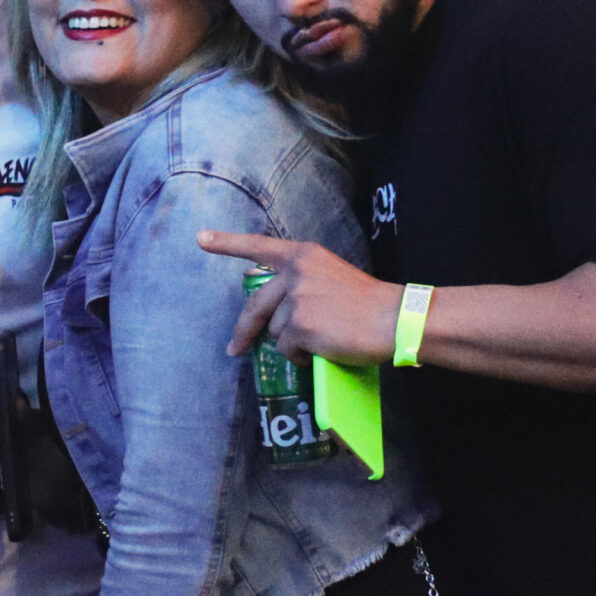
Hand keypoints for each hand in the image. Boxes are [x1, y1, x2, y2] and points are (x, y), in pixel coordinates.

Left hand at [196, 230, 400, 365]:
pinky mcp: (301, 326)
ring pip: (275, 331)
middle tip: (235, 348)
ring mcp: (297, 300)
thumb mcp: (329, 276)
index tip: (200, 238)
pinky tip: (324, 349)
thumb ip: (299, 282)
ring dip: (291, 343)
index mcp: (304, 255)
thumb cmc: (366, 303)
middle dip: (244, 331)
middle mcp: (295, 273)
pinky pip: (287, 349)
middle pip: (255, 306)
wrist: (395, 319)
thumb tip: (269, 307)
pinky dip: (301, 357)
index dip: (227, 243)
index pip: (259, 246)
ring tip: (322, 340)